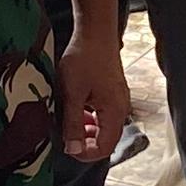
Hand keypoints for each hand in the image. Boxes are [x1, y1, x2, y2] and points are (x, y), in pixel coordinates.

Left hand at [60, 17, 131, 163]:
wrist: (96, 32)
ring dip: (85, 129)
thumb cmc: (83, 59)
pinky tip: (76, 107)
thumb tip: (72, 150)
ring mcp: (118, 101)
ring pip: (103, 127)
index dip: (84, 153)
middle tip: (65, 132)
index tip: (66, 146)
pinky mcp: (113, 93)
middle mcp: (121, 109)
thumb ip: (73, 124)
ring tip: (68, 118)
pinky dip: (89, 117)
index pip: (104, 148)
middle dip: (84, 142)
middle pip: (105, 140)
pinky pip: (102, 115)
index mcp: (114, 113)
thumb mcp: (72, 94)